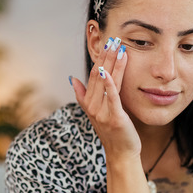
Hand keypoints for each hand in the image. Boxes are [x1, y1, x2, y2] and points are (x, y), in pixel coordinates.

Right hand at [70, 37, 139, 158]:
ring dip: (112, 64)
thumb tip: (72, 79)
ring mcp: (102, 113)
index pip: (92, 75)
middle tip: (113, 38)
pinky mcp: (114, 118)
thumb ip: (83, 95)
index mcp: (88, 103)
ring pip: (106, 83)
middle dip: (106, 56)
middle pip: (98, 76)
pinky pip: (111, 98)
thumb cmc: (111, 132)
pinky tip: (109, 71)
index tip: (107, 42)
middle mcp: (92, 107)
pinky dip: (110, 84)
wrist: (120, 153)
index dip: (99, 58)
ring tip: (119, 48)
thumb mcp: (95, 112)